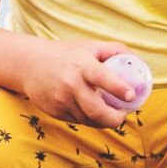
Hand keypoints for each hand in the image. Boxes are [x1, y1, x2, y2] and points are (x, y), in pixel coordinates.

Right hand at [22, 42, 140, 128]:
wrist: (29, 65)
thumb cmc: (65, 54)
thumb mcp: (89, 46)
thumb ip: (114, 50)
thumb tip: (136, 60)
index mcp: (82, 66)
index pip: (101, 77)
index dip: (117, 87)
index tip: (131, 95)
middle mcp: (71, 85)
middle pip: (95, 110)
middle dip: (114, 118)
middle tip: (123, 115)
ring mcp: (62, 101)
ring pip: (88, 120)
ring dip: (103, 121)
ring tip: (111, 114)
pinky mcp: (55, 112)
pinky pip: (78, 121)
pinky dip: (90, 120)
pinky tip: (94, 113)